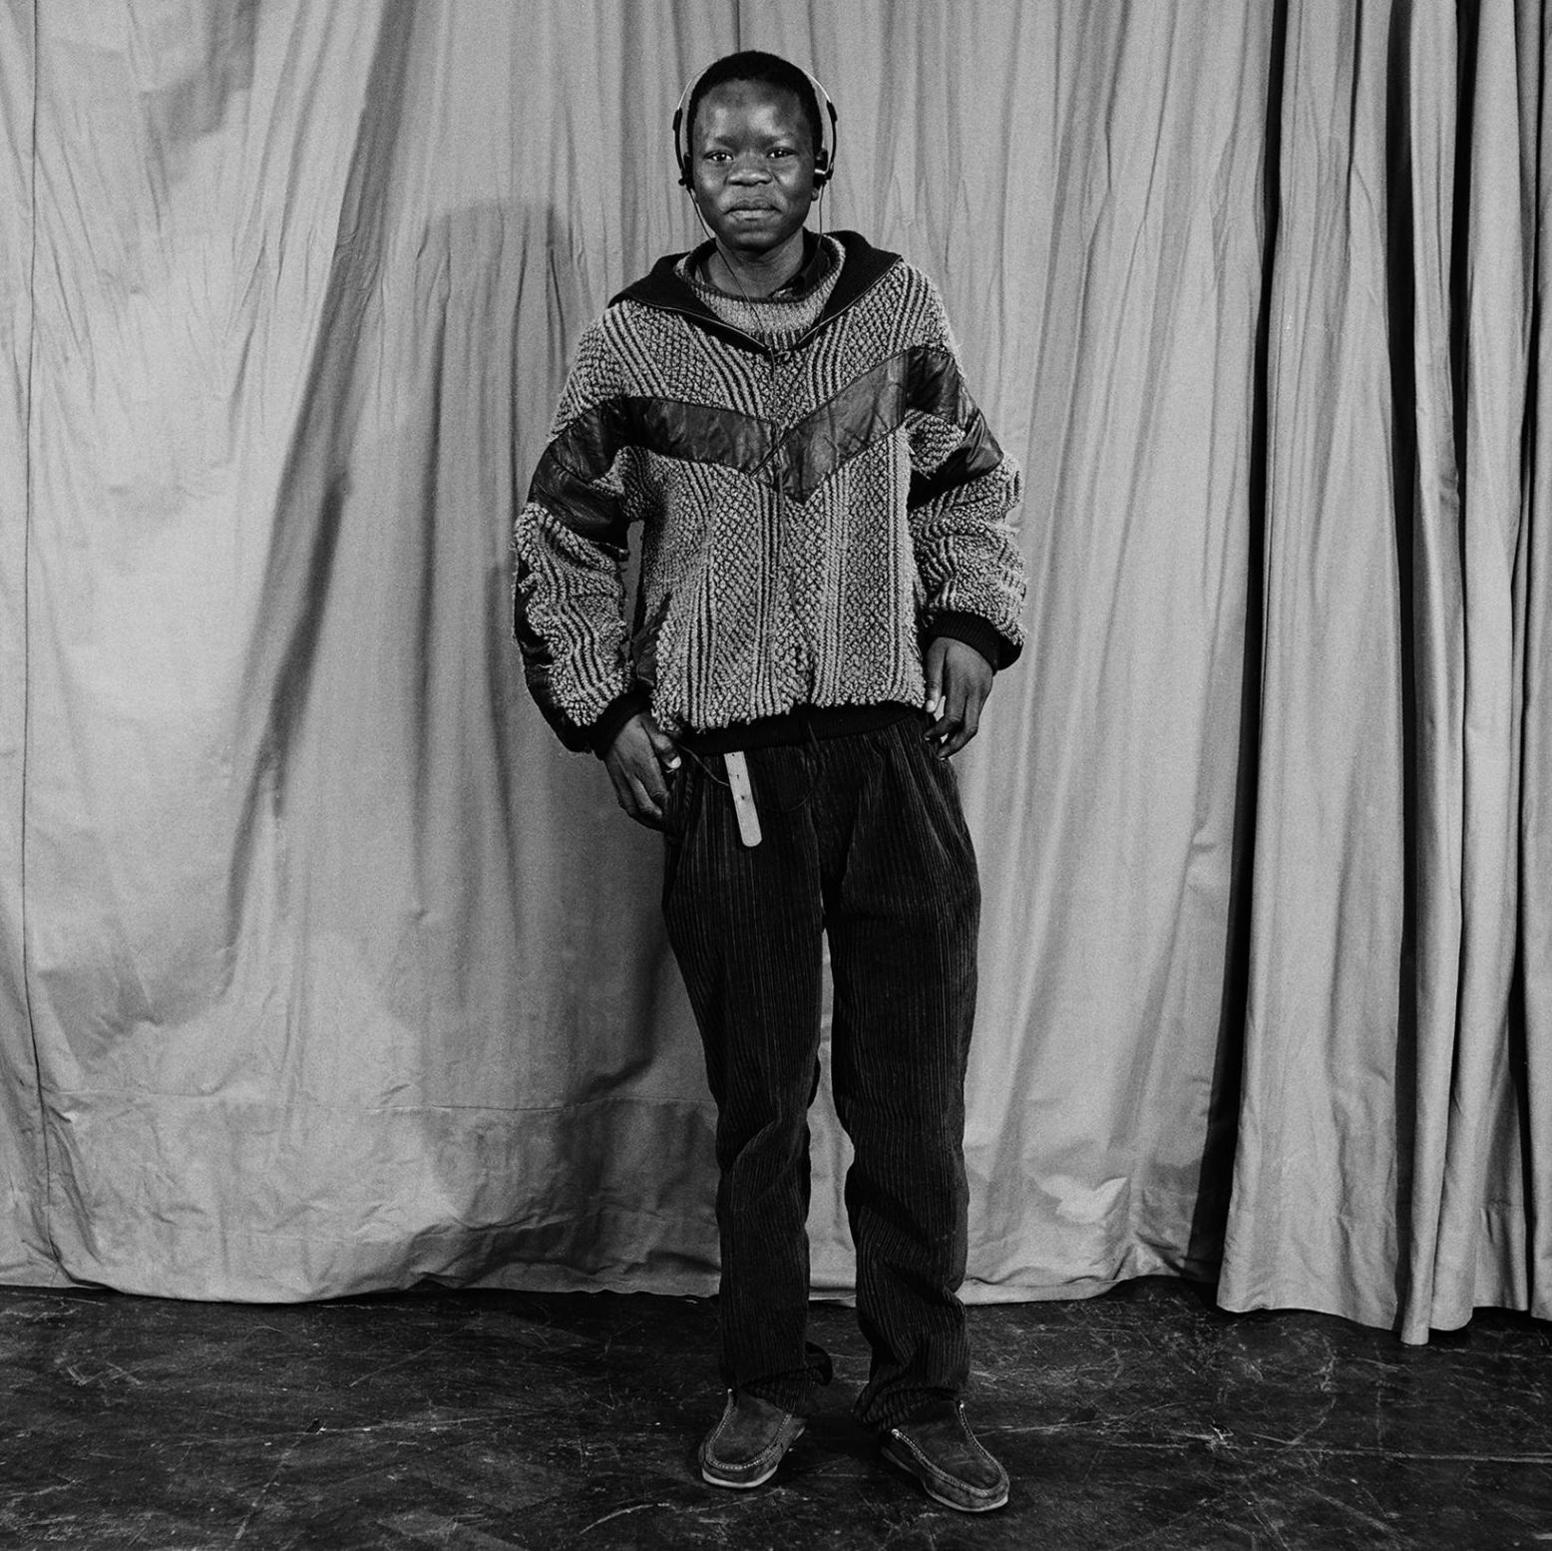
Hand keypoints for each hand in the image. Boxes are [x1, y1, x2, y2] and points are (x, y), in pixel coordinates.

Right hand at [603, 711, 681, 828]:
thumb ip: (664, 745)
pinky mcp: (614, 779)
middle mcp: (630, 775)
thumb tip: (676, 764)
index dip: (671, 806)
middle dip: (662, 820)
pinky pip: (623, 802)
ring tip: (661, 824)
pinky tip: (643, 813)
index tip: (682, 812)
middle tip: (675, 825)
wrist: (605, 718)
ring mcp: (620, 779)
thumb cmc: (631, 720)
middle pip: (646, 807)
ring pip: (633, 809)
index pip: (658, 793)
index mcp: (641, 763)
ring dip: (648, 820)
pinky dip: (635, 812)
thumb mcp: (651, 725)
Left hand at [923, 637, 992, 758]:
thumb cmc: (949, 643)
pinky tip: (951, 730)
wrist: (975, 630)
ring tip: (943, 747)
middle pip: (970, 728)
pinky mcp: (985, 692)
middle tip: (939, 755)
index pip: (952, 718)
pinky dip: (964, 726)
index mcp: (962, 683)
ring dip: (960, 738)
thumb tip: (926, 709)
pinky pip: (976, 714)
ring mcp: (983, 692)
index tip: (925, 737)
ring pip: (975, 724)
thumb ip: (931, 683)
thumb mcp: (935, 657)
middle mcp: (976, 691)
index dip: (939, 731)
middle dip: (954, 745)